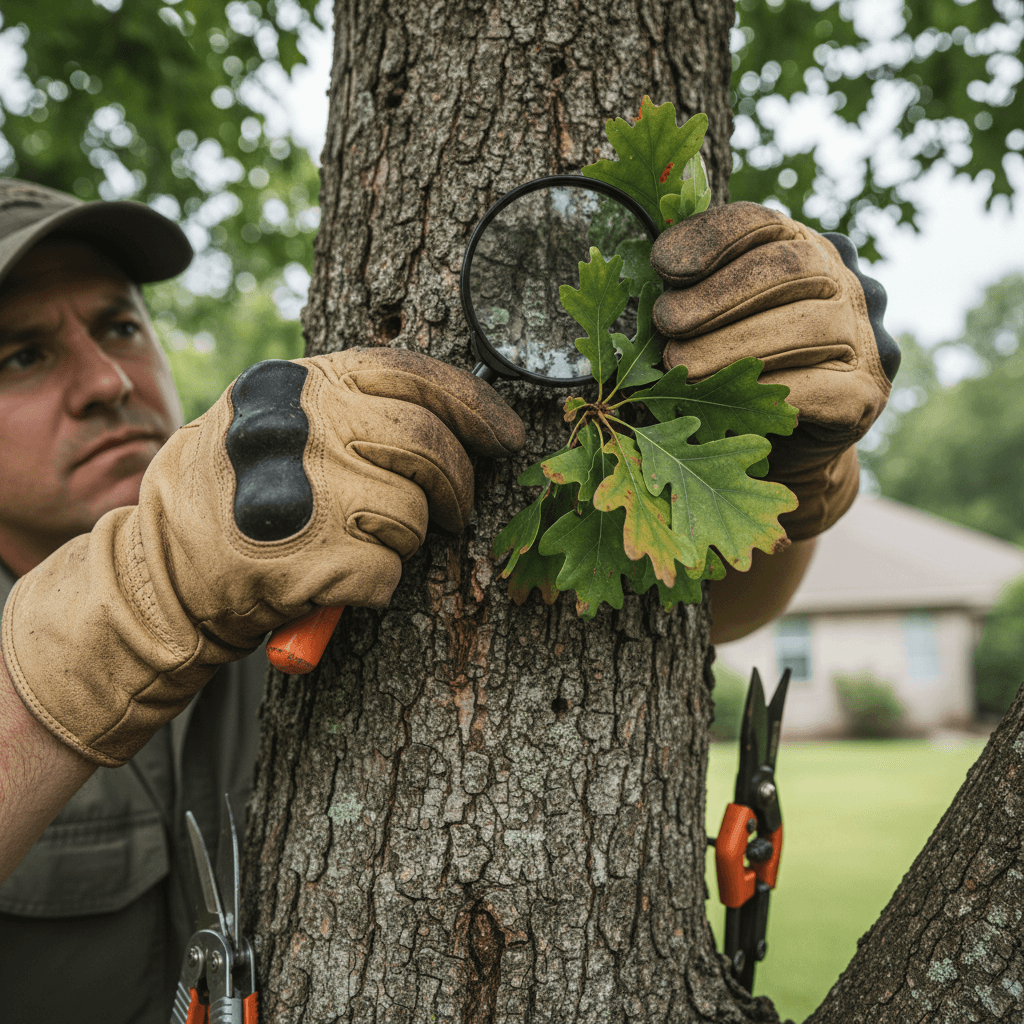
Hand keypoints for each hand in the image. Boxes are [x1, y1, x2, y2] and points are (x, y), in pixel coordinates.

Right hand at [1, 349, 523, 765]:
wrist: (159, 573)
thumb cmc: (228, 495)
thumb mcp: (274, 419)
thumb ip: (347, 407)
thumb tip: (450, 423)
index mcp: (305, 381)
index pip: (417, 375)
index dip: (477, 407)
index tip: (507, 436)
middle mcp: (309, 423)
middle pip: (429, 446)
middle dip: (456, 485)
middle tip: (453, 509)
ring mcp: (311, 488)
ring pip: (414, 514)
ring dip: (404, 541)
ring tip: (359, 544)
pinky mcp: (312, 557)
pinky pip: (389, 572)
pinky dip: (376, 585)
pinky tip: (337, 579)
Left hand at [650, 202, 898, 540]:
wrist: (781, 448)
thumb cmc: (733, 374)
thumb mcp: (709, 326)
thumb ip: (690, 295)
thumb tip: (652, 283)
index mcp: (801, 250)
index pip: (762, 224)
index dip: (711, 240)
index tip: (664, 267)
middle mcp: (844, 284)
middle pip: (790, 268)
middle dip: (719, 295)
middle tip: (666, 322)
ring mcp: (864, 337)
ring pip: (806, 326)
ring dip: (732, 345)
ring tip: (678, 365)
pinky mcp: (866, 393)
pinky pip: (820, 386)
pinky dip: (767, 389)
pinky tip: (725, 396)